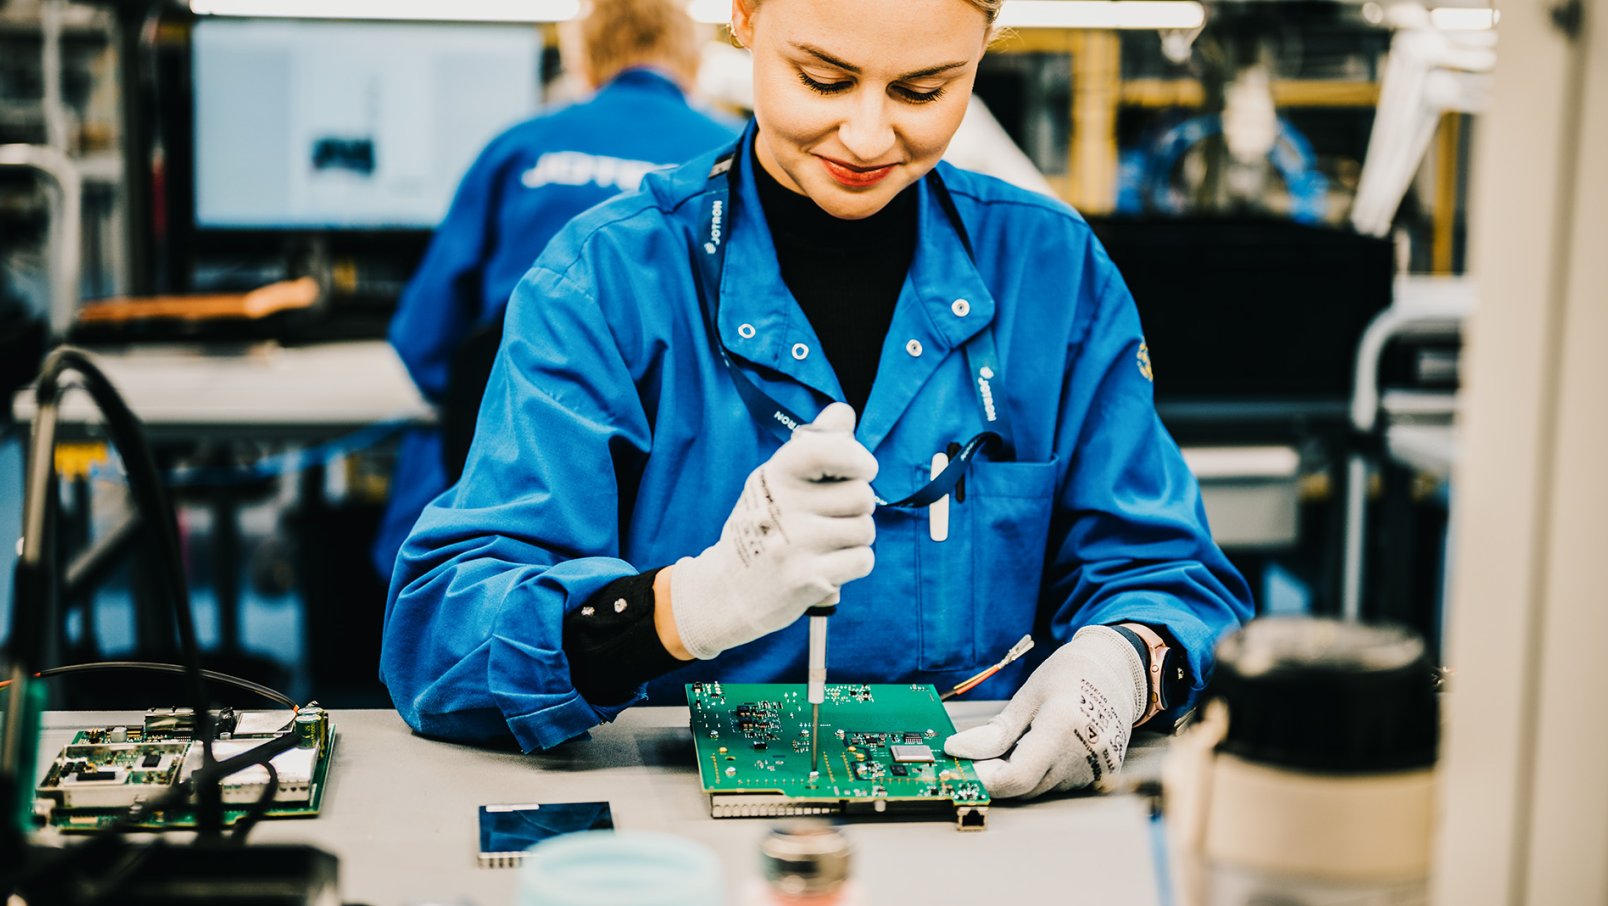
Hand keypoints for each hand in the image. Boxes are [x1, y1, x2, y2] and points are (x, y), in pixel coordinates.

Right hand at [668, 403, 877, 659]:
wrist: (728, 589)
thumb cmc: (763, 526)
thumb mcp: (776, 481)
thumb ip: (814, 445)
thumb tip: (844, 412)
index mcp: (776, 474)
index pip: (828, 450)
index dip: (857, 458)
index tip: (863, 470)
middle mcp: (785, 506)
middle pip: (862, 495)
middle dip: (856, 509)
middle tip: (828, 520)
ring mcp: (797, 543)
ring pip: (865, 529)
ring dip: (854, 539)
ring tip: (823, 545)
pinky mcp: (809, 578)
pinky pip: (863, 560)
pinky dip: (853, 565)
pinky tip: (827, 566)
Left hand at [944, 626, 1145, 797]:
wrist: (1116, 671)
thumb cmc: (1070, 674)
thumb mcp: (1027, 695)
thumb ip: (996, 730)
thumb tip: (959, 751)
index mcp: (1062, 726)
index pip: (1016, 777)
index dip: (985, 779)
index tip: (964, 768)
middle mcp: (1083, 754)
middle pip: (1025, 786)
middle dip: (997, 775)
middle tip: (982, 752)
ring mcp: (1097, 768)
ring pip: (1040, 788)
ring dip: (1021, 773)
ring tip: (1023, 739)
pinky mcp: (1102, 775)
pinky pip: (1059, 784)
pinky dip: (1043, 771)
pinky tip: (1045, 746)